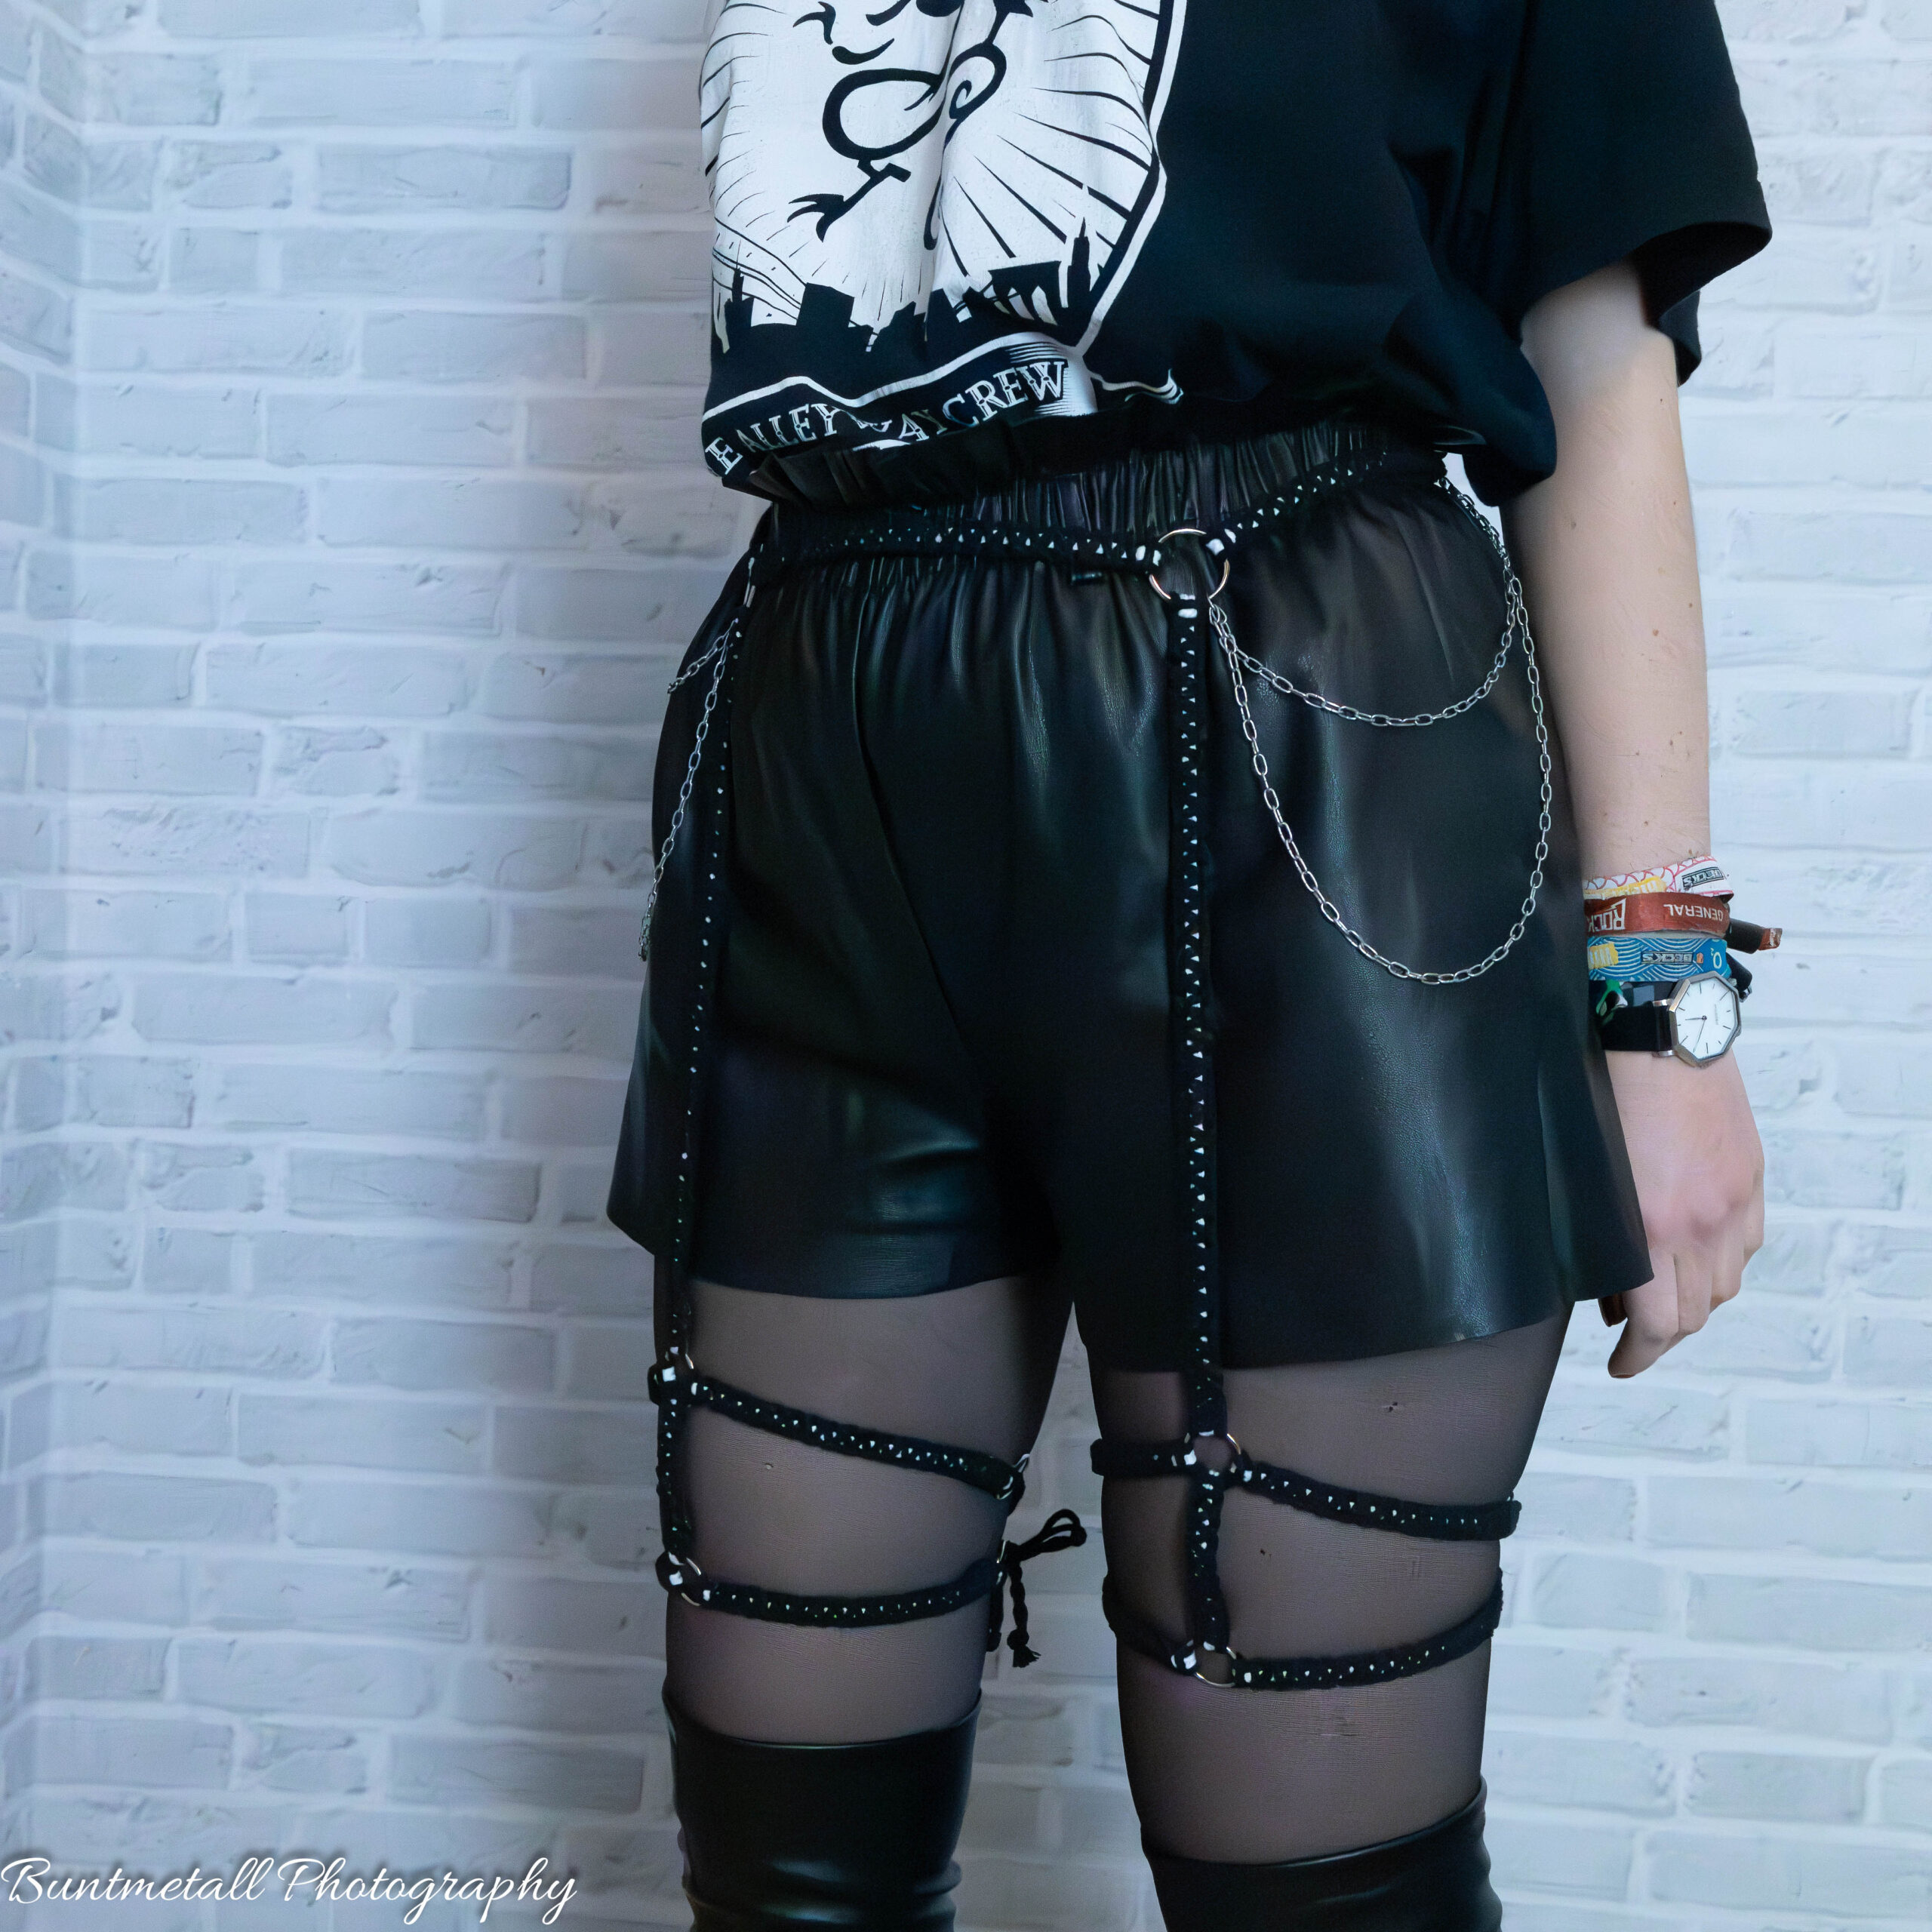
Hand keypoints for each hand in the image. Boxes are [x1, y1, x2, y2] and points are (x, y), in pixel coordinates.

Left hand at [1598, 1049, 1763, 1376]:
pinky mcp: (1750, 1178)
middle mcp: (1701, 1223)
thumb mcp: (1586, 1175)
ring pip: (1726, 1282)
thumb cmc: (1604, 1094)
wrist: (1661, 1034)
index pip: (1658, 1325)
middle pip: (1697, 1313)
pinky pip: (1746, 1242)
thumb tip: (1608, 1284)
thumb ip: (1602, 1236)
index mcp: (1651, 1228)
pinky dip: (1722, 1258)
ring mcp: (1733, 1201)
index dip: (1638, 1356)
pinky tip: (1695, 1248)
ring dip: (1695, 1297)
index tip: (1622, 1364)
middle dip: (1663, 1334)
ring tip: (1662, 1288)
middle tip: (1636, 1333)